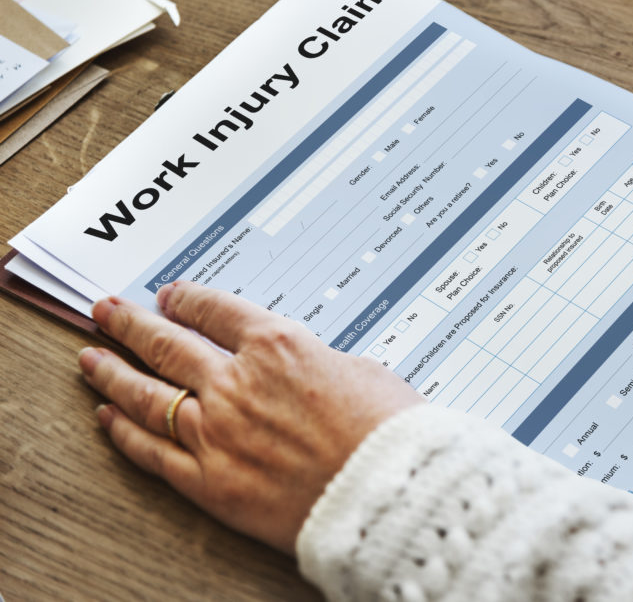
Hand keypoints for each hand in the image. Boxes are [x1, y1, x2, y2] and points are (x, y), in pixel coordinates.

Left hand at [79, 281, 422, 554]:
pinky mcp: (210, 482)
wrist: (387, 490)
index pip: (216, 311)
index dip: (187, 299)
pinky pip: (154, 452)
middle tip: (107, 312)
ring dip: (113, 372)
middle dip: (131, 324)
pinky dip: (125, 433)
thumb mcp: (362, 370)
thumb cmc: (387, 430)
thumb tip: (303, 368)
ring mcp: (216, 432)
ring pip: (147, 395)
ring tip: (91, 360)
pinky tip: (108, 418)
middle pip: (167, 344)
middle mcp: (236, 383)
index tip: (170, 296)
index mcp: (277, 346)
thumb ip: (317, 363)